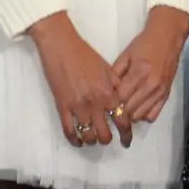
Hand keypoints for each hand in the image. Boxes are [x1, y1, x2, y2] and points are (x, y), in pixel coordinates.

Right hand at [28, 12, 131, 148]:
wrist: (62, 48)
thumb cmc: (86, 55)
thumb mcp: (107, 69)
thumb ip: (117, 87)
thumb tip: (124, 101)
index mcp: (108, 93)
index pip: (122, 120)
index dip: (126, 133)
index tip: (127, 140)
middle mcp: (94, 103)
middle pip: (104, 133)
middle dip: (108, 139)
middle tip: (108, 138)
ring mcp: (77, 107)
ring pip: (87, 135)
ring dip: (92, 140)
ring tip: (93, 138)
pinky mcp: (62, 107)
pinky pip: (68, 130)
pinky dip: (74, 139)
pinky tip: (78, 140)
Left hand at [111, 6, 188, 124]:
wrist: (168, 36)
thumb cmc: (145, 43)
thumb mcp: (126, 55)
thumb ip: (115, 74)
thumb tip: (106, 92)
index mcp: (139, 72)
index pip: (120, 98)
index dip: (111, 102)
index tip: (106, 100)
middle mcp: (151, 84)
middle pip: (129, 110)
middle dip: (119, 110)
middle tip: (114, 105)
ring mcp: (160, 91)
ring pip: (140, 115)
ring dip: (130, 114)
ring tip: (125, 106)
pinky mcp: (167, 94)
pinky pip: (153, 115)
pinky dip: (144, 114)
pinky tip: (139, 106)